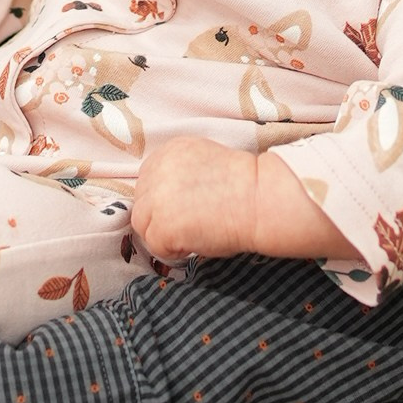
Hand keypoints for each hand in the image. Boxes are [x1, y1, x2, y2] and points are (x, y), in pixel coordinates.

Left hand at [132, 139, 359, 265]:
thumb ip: (181, 175)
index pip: (148, 181)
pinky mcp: (161, 225)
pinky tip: (196, 243)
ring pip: (143, 225)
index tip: (186, 209)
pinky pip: (155, 246)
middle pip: (142, 203)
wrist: (261, 198)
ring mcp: (155, 197)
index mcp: (170, 150)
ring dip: (165, 234)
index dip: (165, 200)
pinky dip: (173, 251)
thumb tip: (169, 201)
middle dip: (162, 218)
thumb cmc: (246, 186)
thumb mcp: (207, 164)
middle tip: (192, 225)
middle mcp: (157, 169)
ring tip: (194, 234)